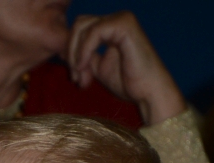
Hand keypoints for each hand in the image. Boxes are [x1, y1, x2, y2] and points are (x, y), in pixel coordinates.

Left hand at [63, 11, 184, 126]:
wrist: (149, 93)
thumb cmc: (129, 84)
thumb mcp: (99, 68)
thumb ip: (85, 57)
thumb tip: (64, 52)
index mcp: (112, 27)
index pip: (82, 29)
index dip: (72, 51)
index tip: (74, 76)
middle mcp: (117, 18)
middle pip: (80, 24)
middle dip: (72, 51)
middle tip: (75, 77)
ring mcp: (121, 19)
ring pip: (83, 26)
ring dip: (76, 53)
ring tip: (80, 76)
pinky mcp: (123, 25)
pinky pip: (93, 33)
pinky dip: (84, 51)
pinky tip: (84, 67)